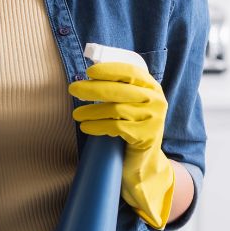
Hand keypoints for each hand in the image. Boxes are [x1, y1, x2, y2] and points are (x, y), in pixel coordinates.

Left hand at [68, 61, 175, 228]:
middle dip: (93, 88)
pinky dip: (97, 126)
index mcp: (152, 87)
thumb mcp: (130, 104)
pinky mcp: (146, 136)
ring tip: (76, 114)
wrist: (145, 160)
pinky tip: (86, 127)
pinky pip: (116, 127)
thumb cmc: (131, 126)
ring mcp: (154, 119)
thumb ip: (117, 89)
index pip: (131, 72)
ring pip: (116, 109)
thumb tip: (87, 77)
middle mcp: (156, 101)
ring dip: (91, 110)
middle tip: (73, 89)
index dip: (109, 70)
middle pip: (120, 90)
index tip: (89, 72)